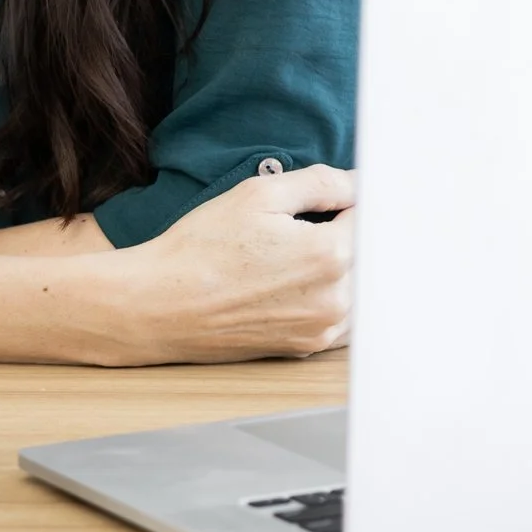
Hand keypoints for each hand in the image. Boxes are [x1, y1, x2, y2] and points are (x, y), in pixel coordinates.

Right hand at [113, 165, 354, 364]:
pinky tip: (296, 282)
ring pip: (359, 287)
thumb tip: (360, 182)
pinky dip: (333, 296)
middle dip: (349, 231)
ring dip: (344, 266)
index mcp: (330, 254)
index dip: (351, 199)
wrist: (161, 305)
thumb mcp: (258, 194)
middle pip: (369, 253)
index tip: (334, 198)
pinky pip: (343, 319)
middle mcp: (337, 298)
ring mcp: (323, 329)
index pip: (369, 215)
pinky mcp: (307, 348)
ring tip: (295, 253)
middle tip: (309, 222)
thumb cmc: (202, 247)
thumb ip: (321, 183)